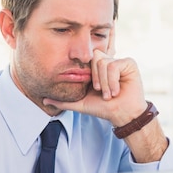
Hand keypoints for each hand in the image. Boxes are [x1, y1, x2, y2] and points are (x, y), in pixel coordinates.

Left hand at [44, 50, 167, 162]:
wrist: (121, 115)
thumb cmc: (103, 109)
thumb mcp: (80, 103)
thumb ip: (63, 101)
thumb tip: (44, 99)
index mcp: (95, 69)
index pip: (86, 59)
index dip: (87, 72)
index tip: (93, 89)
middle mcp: (107, 62)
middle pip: (94, 57)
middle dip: (95, 78)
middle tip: (100, 92)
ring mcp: (118, 61)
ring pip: (103, 62)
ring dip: (104, 82)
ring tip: (109, 94)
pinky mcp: (128, 63)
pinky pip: (114, 65)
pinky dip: (113, 81)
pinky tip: (116, 91)